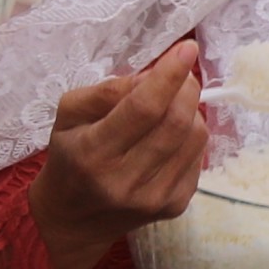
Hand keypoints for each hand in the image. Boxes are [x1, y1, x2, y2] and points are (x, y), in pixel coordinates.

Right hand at [30, 38, 207, 268]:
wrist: (72, 220)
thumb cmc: (69, 157)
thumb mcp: (69, 115)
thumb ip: (107, 91)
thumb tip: (154, 76)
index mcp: (94, 154)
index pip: (143, 109)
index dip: (169, 75)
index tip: (186, 49)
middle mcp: (126, 180)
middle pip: (176, 121)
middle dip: (185, 87)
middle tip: (179, 74)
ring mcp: (155, 198)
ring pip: (194, 137)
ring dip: (190, 110)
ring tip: (171, 105)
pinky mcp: (175, 206)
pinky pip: (198, 157)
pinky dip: (190, 136)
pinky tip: (169, 136)